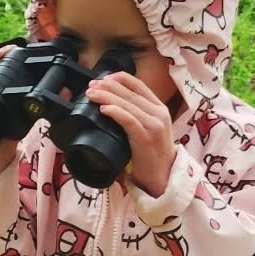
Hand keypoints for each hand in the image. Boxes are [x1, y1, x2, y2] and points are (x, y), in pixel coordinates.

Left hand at [85, 73, 175, 196]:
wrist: (163, 176)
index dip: (119, 79)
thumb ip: (137, 116)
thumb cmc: (152, 155)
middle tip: (91, 85)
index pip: (139, 85)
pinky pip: (128, 120)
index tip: (102, 78)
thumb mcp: (148, 129)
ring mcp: (153, 124)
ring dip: (107, 97)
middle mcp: (158, 112)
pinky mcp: (145, 137)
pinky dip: (115, 112)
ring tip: (91, 94)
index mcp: (159, 108)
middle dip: (108, 86)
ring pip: (128, 104)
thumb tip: (113, 106)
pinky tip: (103, 109)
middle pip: (130, 92)